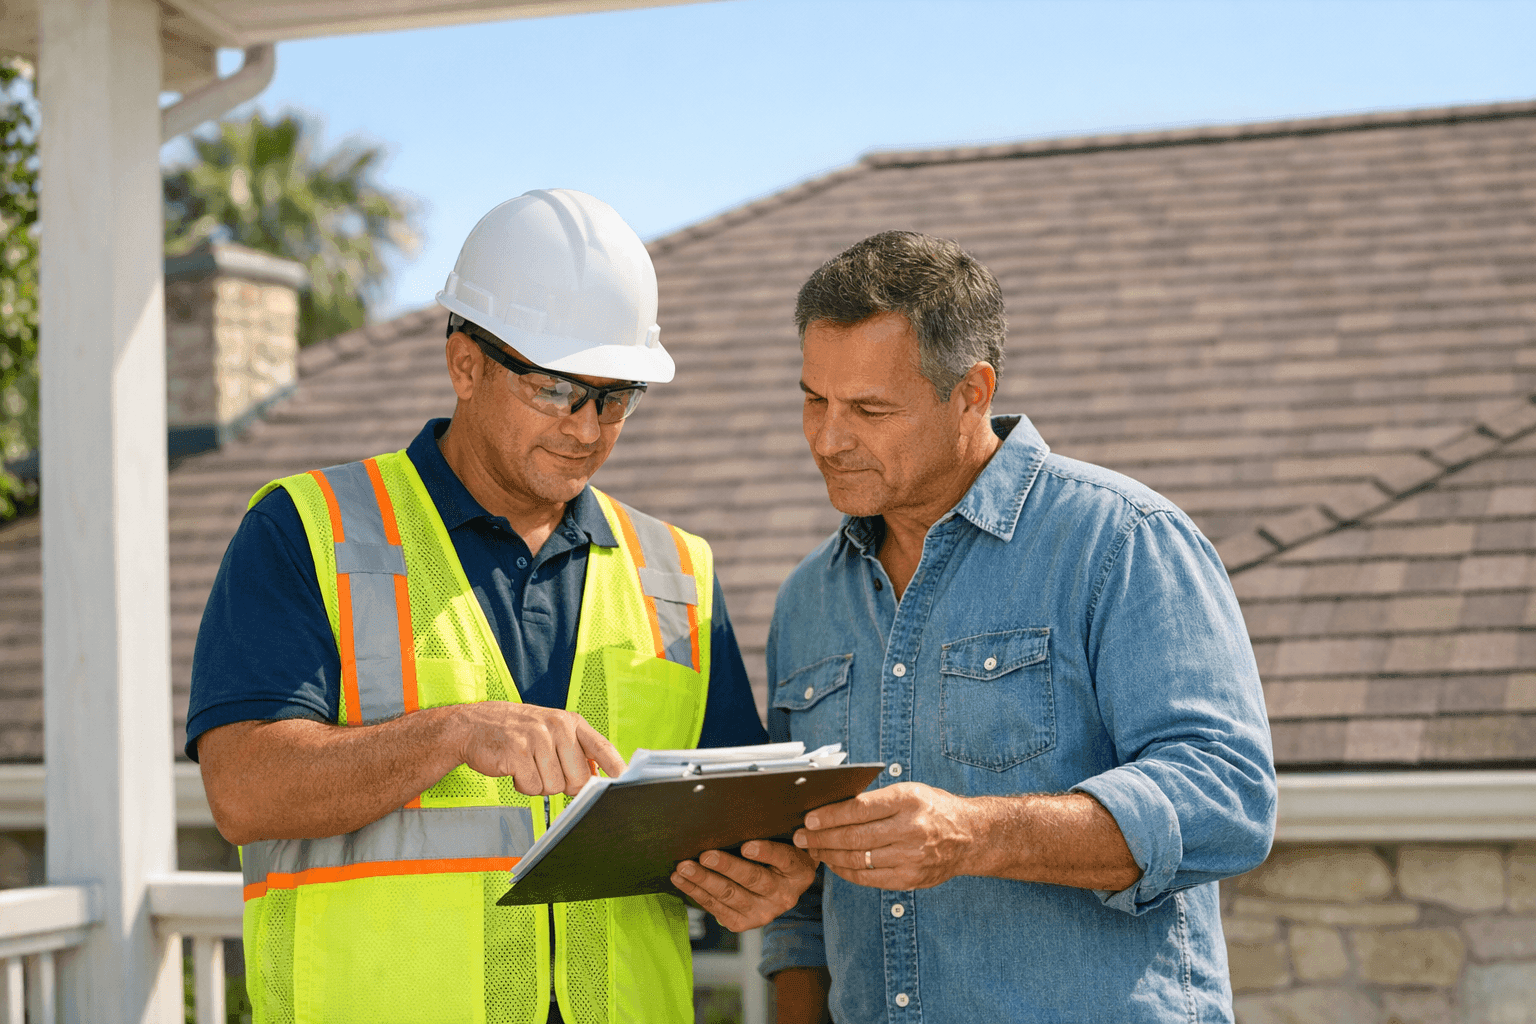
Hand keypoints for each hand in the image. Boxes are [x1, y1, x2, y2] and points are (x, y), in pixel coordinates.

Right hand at [453, 701, 624, 796]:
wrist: (473, 726)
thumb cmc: (517, 732)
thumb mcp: (551, 732)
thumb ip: (577, 751)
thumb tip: (600, 778)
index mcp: (570, 722)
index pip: (601, 747)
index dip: (615, 768)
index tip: (625, 782)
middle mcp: (557, 727)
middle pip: (579, 778)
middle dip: (564, 784)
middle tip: (544, 769)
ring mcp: (537, 739)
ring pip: (555, 786)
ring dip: (539, 784)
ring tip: (526, 765)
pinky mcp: (517, 753)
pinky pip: (533, 788)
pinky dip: (523, 786)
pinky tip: (514, 769)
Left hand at [670, 841, 817, 931]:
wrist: (781, 888)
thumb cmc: (779, 857)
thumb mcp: (786, 843)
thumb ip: (771, 833)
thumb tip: (738, 816)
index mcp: (798, 872)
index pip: (784, 859)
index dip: (765, 852)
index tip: (747, 845)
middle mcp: (784, 896)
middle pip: (753, 879)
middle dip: (726, 866)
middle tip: (705, 855)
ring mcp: (764, 913)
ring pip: (730, 895)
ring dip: (703, 880)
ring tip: (684, 868)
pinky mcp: (743, 923)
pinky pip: (716, 908)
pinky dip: (696, 893)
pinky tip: (682, 881)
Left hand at [794, 782, 977, 889]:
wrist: (970, 836)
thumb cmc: (933, 808)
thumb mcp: (909, 792)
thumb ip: (875, 800)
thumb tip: (831, 808)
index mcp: (908, 800)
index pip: (859, 809)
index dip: (830, 816)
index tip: (808, 819)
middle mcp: (911, 829)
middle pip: (855, 837)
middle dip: (822, 838)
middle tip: (801, 837)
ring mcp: (912, 857)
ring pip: (859, 859)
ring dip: (830, 856)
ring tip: (813, 850)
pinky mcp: (911, 879)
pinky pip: (870, 878)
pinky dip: (847, 872)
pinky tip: (835, 864)